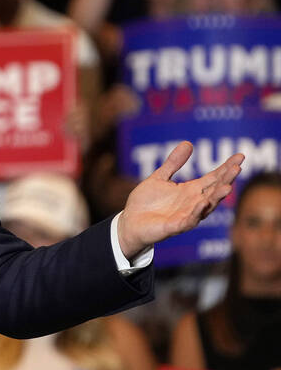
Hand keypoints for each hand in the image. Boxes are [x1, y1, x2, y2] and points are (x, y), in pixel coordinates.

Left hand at [118, 142, 243, 259]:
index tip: (240, 156)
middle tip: (238, 167)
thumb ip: (173, 163)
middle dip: (226, 180)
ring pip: (206, 206)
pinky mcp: (175, 227)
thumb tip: (188, 143)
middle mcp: (193, 203)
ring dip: (217, 197)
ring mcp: (186, 215)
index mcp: (190, 191)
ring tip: (227, 187)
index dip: (226, 168)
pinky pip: (188, 220)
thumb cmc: (146, 202)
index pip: (213, 178)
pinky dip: (196, 212)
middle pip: (214, 190)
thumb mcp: (160, 178)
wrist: (129, 222)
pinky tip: (202, 202)